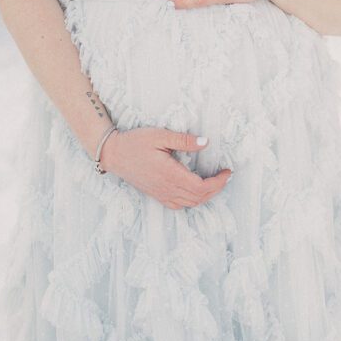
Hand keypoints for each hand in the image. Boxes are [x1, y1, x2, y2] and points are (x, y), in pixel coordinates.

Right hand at [99, 127, 232, 209]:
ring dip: (206, 196)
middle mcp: (166, 189)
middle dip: (216, 189)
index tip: (227, 171)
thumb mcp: (160, 135)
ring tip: (214, 182)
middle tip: (224, 176)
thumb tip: (206, 142)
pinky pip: (179, 205)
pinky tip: (195, 190)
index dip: (218, 182)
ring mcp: (161, 194)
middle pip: (198, 198)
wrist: (114, 154)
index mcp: (169, 175)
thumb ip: (183, 140)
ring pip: (190, 203)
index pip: (201, 187)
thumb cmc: (135, 142)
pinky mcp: (157, 195)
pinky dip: (192, 200)